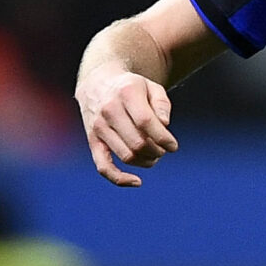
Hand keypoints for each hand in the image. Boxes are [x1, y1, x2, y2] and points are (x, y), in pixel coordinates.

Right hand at [77, 67, 177, 186]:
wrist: (96, 83)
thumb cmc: (130, 87)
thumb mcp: (150, 86)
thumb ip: (162, 104)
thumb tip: (165, 125)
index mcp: (126, 93)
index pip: (146, 122)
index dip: (163, 138)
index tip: (173, 146)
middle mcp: (109, 110)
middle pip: (137, 143)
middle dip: (157, 151)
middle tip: (163, 149)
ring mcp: (99, 127)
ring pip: (126, 156)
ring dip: (146, 161)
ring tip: (153, 155)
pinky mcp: (92, 141)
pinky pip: (103, 166)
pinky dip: (120, 179)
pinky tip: (137, 182)